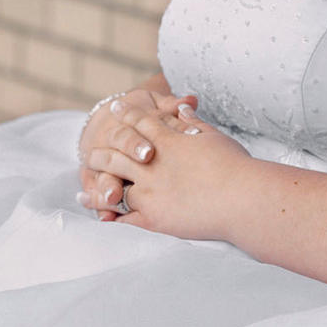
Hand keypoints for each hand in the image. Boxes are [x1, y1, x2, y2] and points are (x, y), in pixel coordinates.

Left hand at [84, 103, 254, 242]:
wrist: (242, 199)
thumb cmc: (236, 167)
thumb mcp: (214, 137)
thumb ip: (193, 123)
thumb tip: (182, 108)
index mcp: (168, 141)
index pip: (140, 121)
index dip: (125, 114)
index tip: (113, 109)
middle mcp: (152, 163)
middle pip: (116, 150)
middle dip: (101, 150)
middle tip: (89, 151)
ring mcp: (150, 191)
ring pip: (113, 182)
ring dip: (98, 183)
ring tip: (85, 189)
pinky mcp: (153, 218)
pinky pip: (124, 217)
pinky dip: (111, 217)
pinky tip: (102, 218)